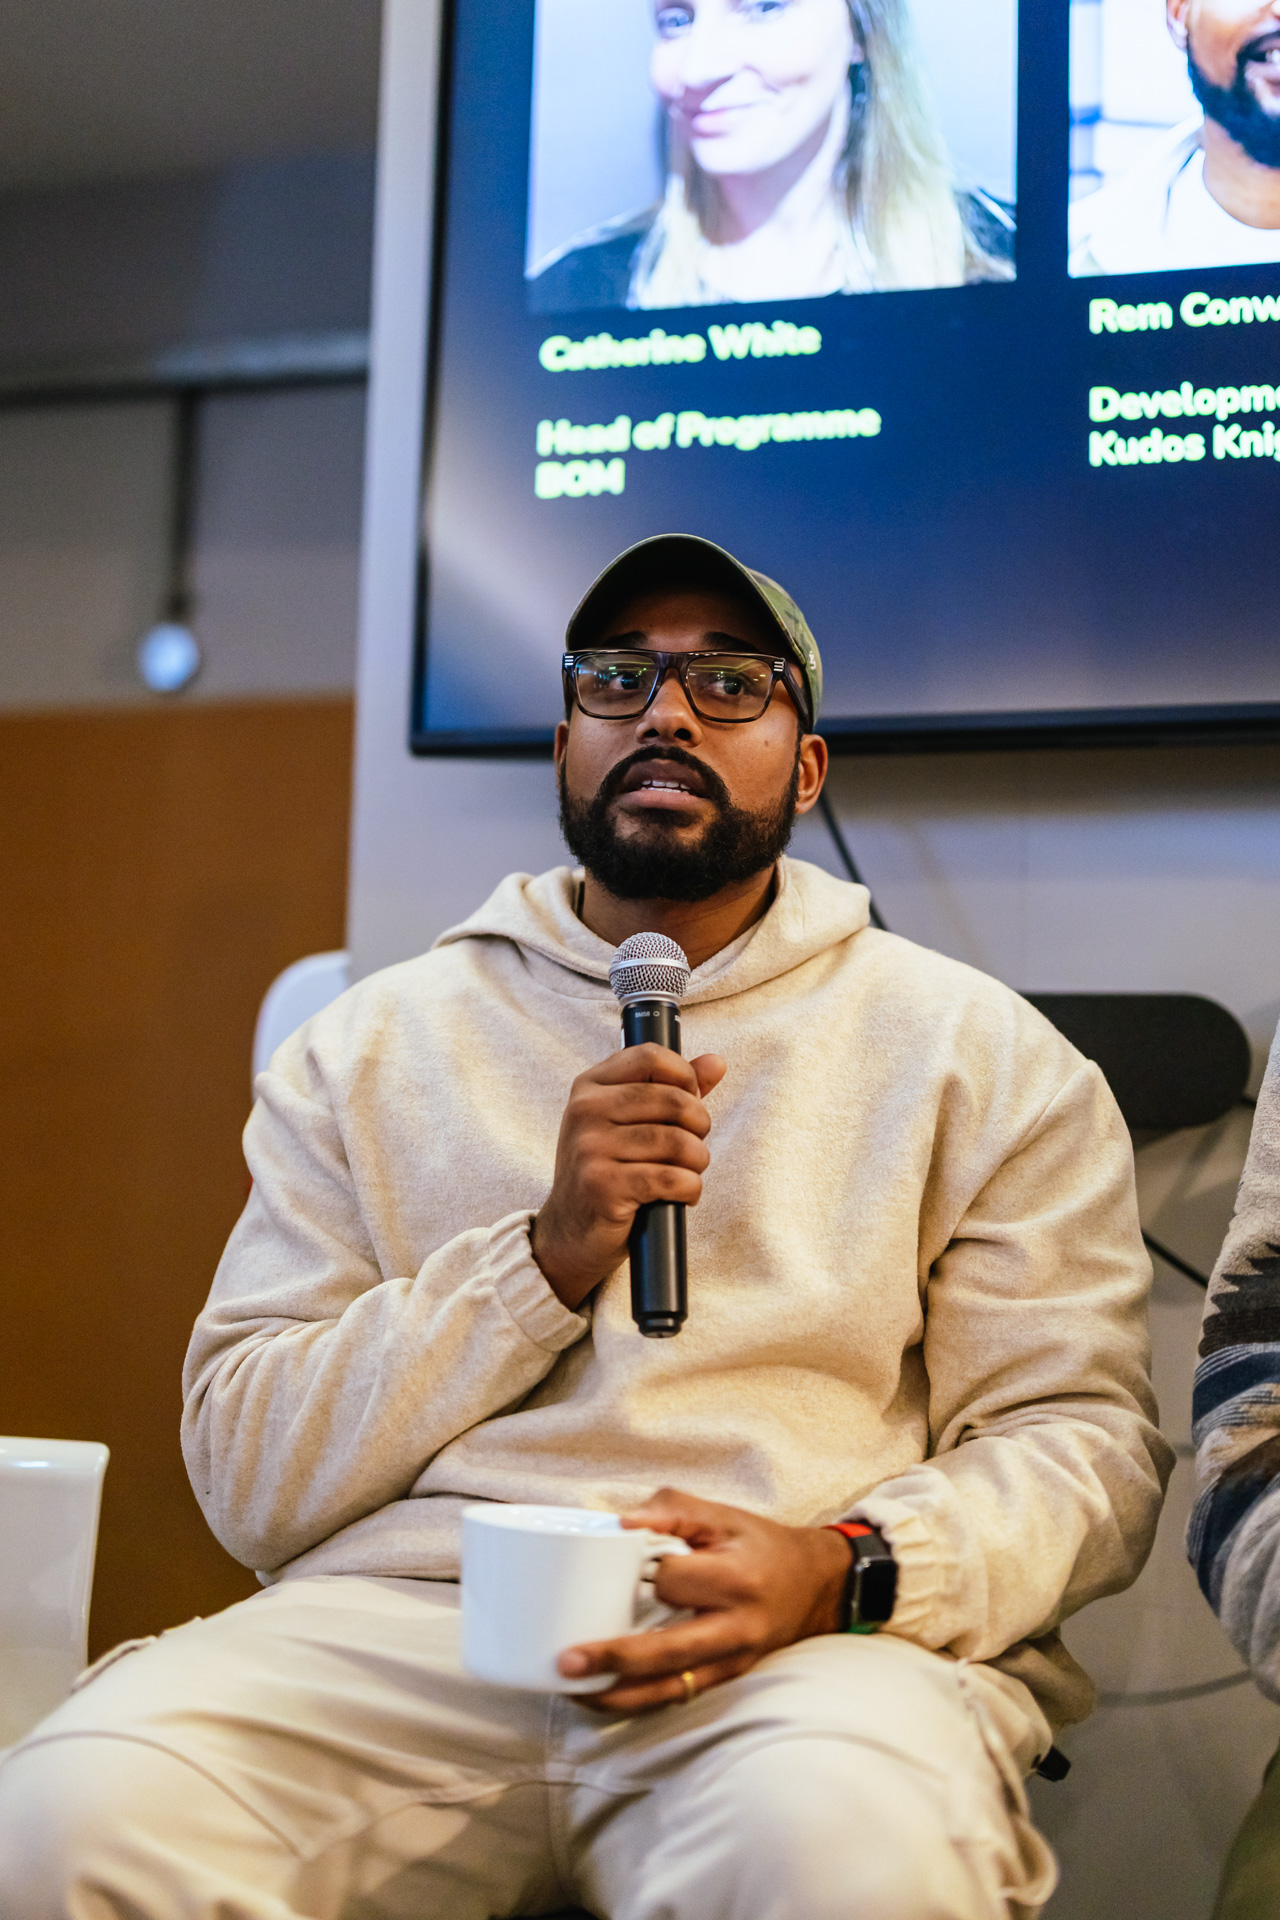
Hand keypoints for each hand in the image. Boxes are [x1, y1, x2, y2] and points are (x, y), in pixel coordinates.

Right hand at [532, 1045, 725, 1311]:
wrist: (570, 1232)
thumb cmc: (608, 1172)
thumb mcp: (630, 1123)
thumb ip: (673, 1089)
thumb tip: (717, 1062)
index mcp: (590, 1087)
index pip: (650, 1056)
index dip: (684, 1077)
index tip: (690, 1101)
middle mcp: (585, 1111)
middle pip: (673, 1100)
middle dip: (699, 1125)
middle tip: (693, 1146)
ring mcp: (590, 1148)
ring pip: (677, 1141)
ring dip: (697, 1161)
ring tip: (689, 1172)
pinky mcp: (603, 1186)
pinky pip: (671, 1178)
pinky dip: (689, 1188)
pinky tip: (682, 1194)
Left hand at [556, 1488, 851, 1712]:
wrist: (816, 1585)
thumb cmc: (760, 1545)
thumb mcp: (721, 1516)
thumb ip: (670, 1512)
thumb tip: (618, 1524)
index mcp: (737, 1579)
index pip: (674, 1582)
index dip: (640, 1573)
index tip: (620, 1564)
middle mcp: (738, 1628)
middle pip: (669, 1651)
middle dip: (616, 1659)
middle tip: (567, 1662)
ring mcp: (734, 1661)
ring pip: (672, 1688)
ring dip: (620, 1694)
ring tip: (574, 1691)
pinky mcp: (728, 1678)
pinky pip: (680, 1696)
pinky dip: (640, 1700)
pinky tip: (605, 1698)